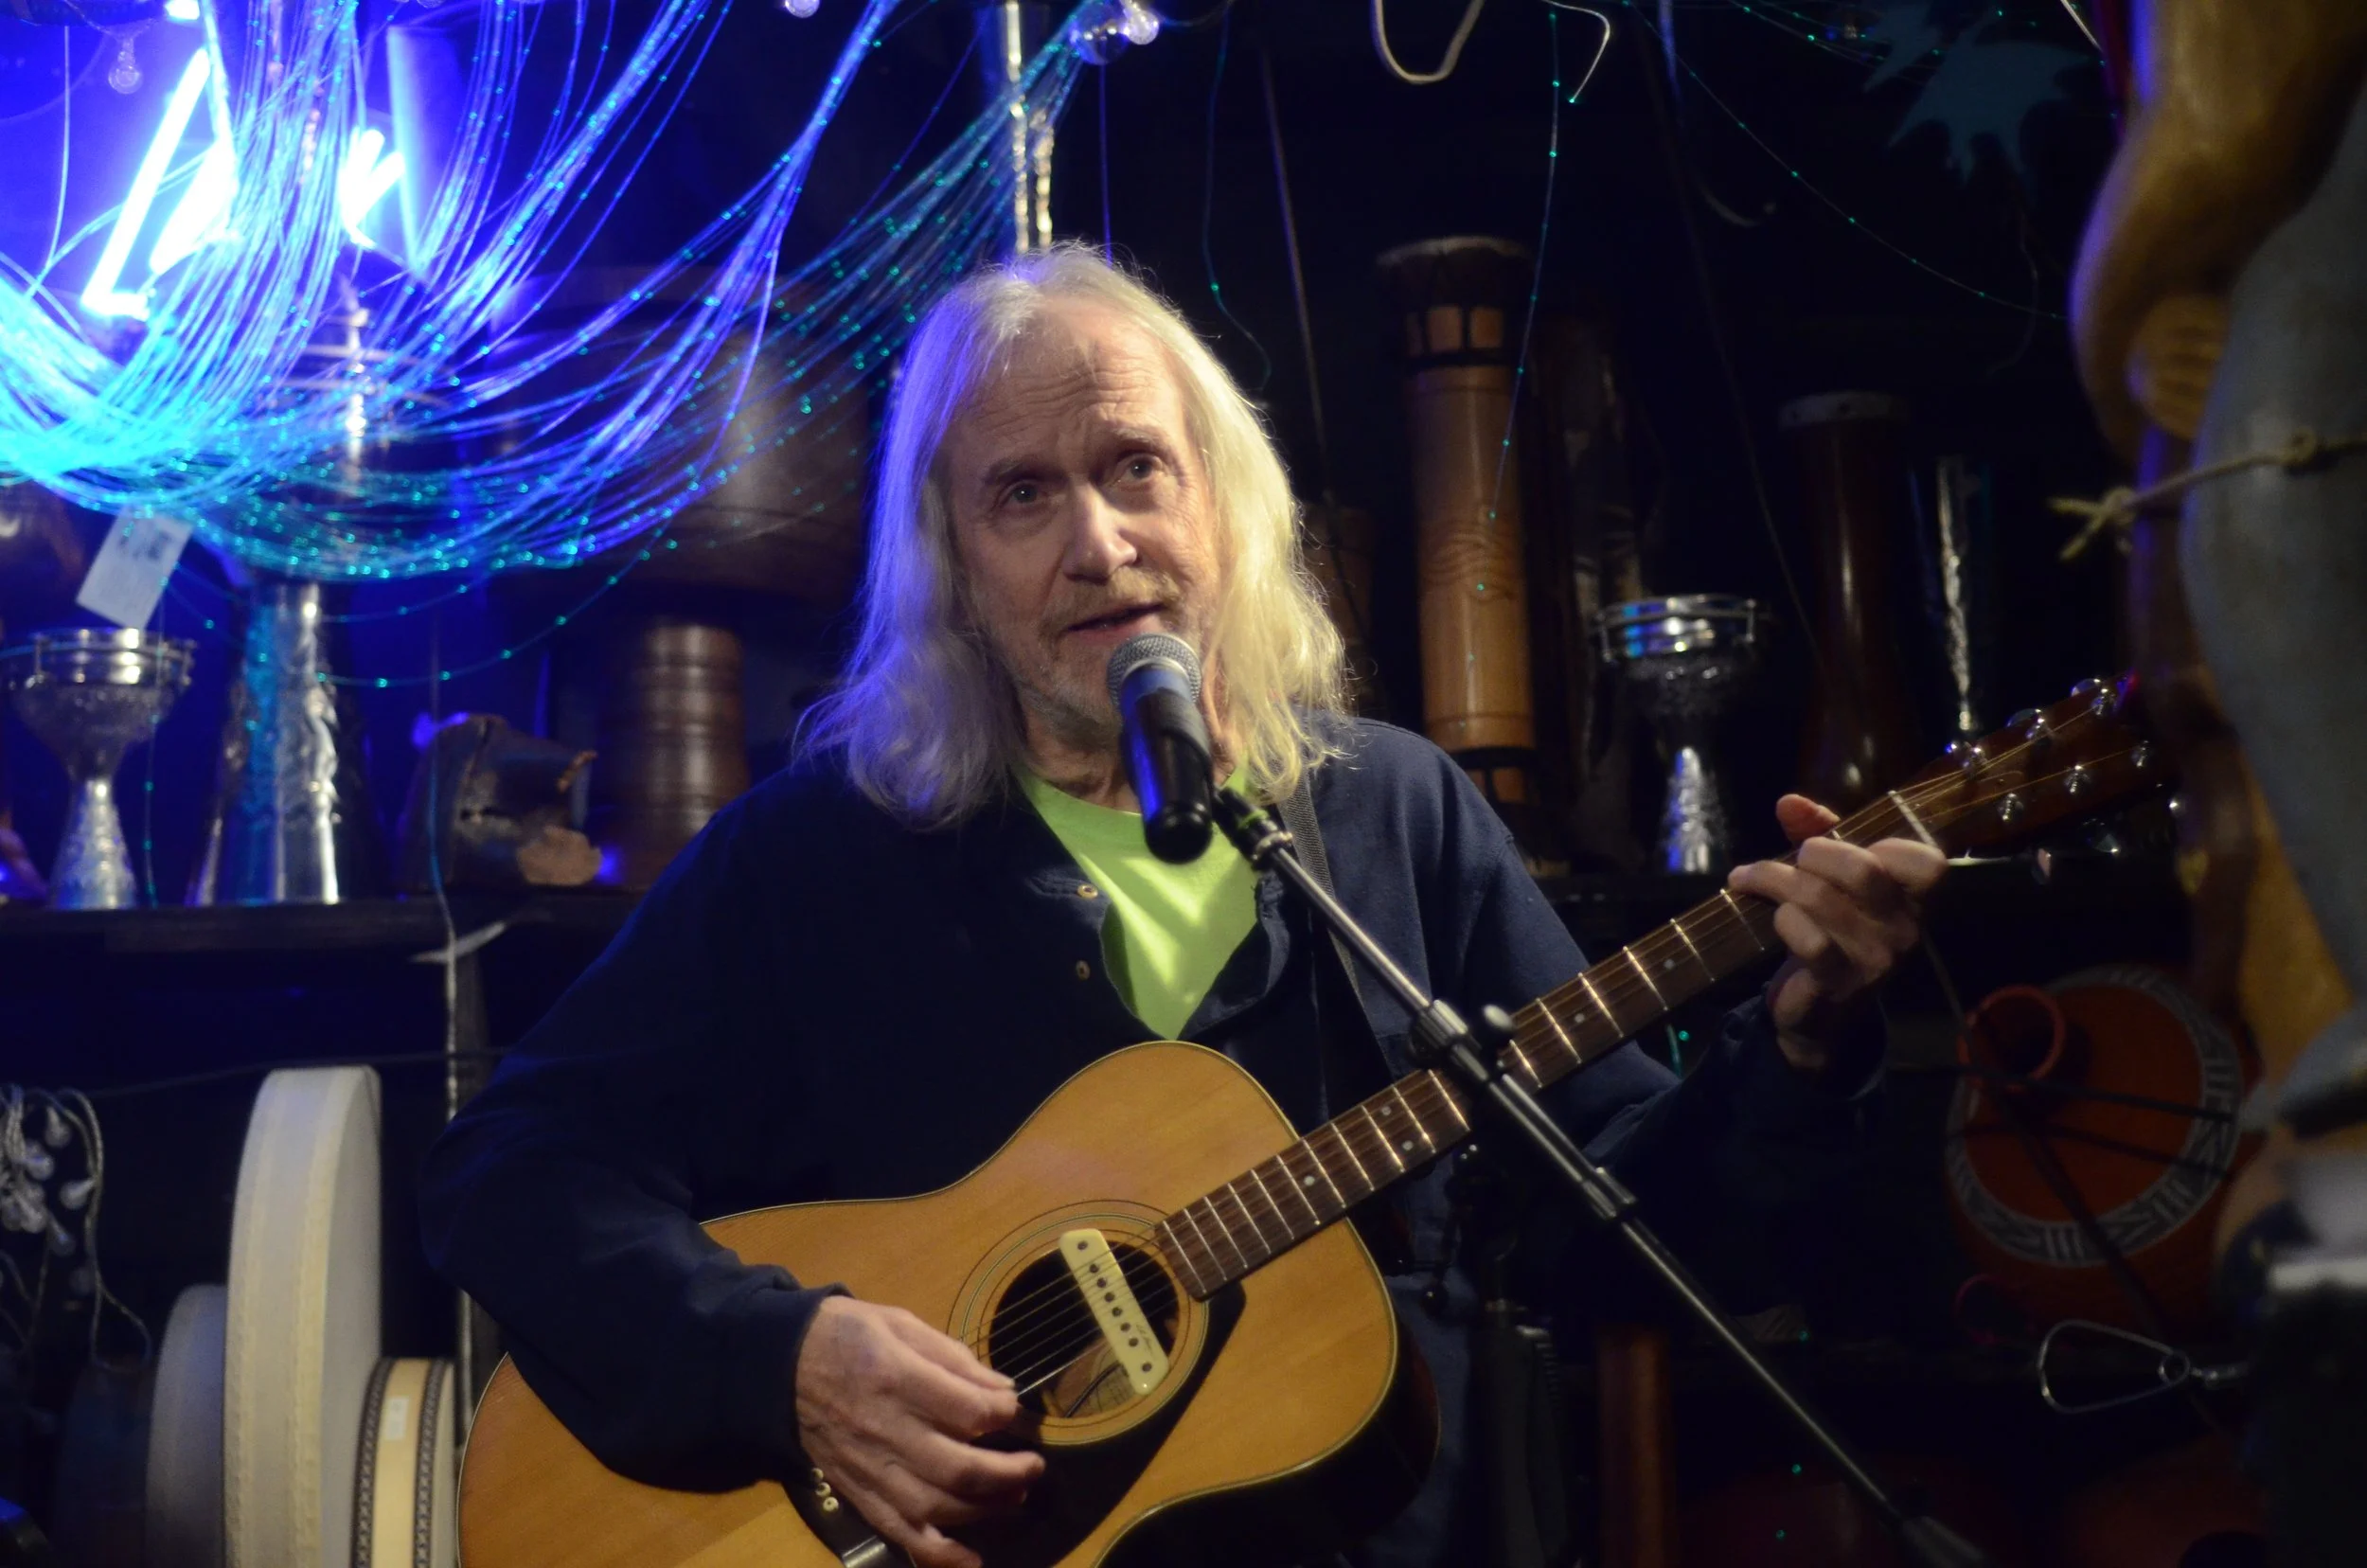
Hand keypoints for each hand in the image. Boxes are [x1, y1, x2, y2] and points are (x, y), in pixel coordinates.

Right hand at [795, 1296, 1043, 1567]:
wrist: (779, 1367)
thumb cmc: (848, 1336)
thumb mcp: (901, 1324)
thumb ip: (954, 1358)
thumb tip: (1003, 1392)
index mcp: (897, 1378)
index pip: (968, 1411)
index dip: (1003, 1414)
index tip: (1013, 1410)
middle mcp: (885, 1430)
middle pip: (958, 1469)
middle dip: (1008, 1473)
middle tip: (1033, 1466)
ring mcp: (870, 1469)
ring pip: (935, 1507)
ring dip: (984, 1510)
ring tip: (1014, 1497)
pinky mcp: (857, 1493)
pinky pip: (899, 1533)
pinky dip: (937, 1553)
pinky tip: (971, 1558)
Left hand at [1726, 794, 1946, 1068]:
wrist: (1817, 1012)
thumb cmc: (1830, 932)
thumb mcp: (1831, 879)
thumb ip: (1818, 834)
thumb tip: (1788, 801)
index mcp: (1911, 901)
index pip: (1930, 863)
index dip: (1889, 844)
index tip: (1848, 846)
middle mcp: (1904, 931)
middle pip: (1863, 870)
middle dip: (1815, 853)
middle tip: (1793, 858)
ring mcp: (1874, 959)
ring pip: (1820, 899)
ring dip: (1776, 880)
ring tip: (1751, 879)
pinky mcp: (1837, 982)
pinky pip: (1807, 938)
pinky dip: (1782, 920)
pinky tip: (1772, 919)